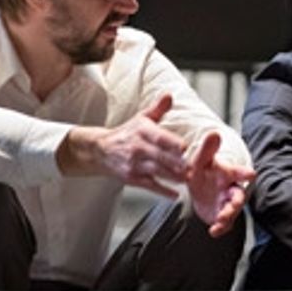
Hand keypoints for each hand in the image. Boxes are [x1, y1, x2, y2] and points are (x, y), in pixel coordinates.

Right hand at [58, 94, 186, 197]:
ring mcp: (134, 164)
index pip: (158, 137)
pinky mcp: (132, 178)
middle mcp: (138, 148)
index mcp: (142, 131)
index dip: (171, 142)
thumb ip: (158, 108)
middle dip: (175, 163)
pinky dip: (162, 191)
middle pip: (159, 156)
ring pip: (156, 172)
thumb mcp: (142, 118)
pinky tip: (174, 195)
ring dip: (172, 177)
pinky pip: (149, 185)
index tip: (184, 147)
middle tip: (190, 168)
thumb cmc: (127, 133)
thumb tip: (170, 95)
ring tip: (186, 179)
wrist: (101, 150)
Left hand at [186, 131, 255, 236]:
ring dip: (227, 216)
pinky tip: (213, 231)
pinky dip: (220, 228)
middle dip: (236, 202)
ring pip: (232, 211)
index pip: (239, 173)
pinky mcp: (221, 216)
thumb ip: (207, 149)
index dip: (245, 174)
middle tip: (232, 206)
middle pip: (238, 196)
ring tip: (220, 221)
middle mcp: (231, 189)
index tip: (251, 174)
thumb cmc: (203, 170)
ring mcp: (227, 204)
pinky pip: (224, 224)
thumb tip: (213, 133)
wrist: (198, 186)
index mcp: (228, 174)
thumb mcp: (201, 160)